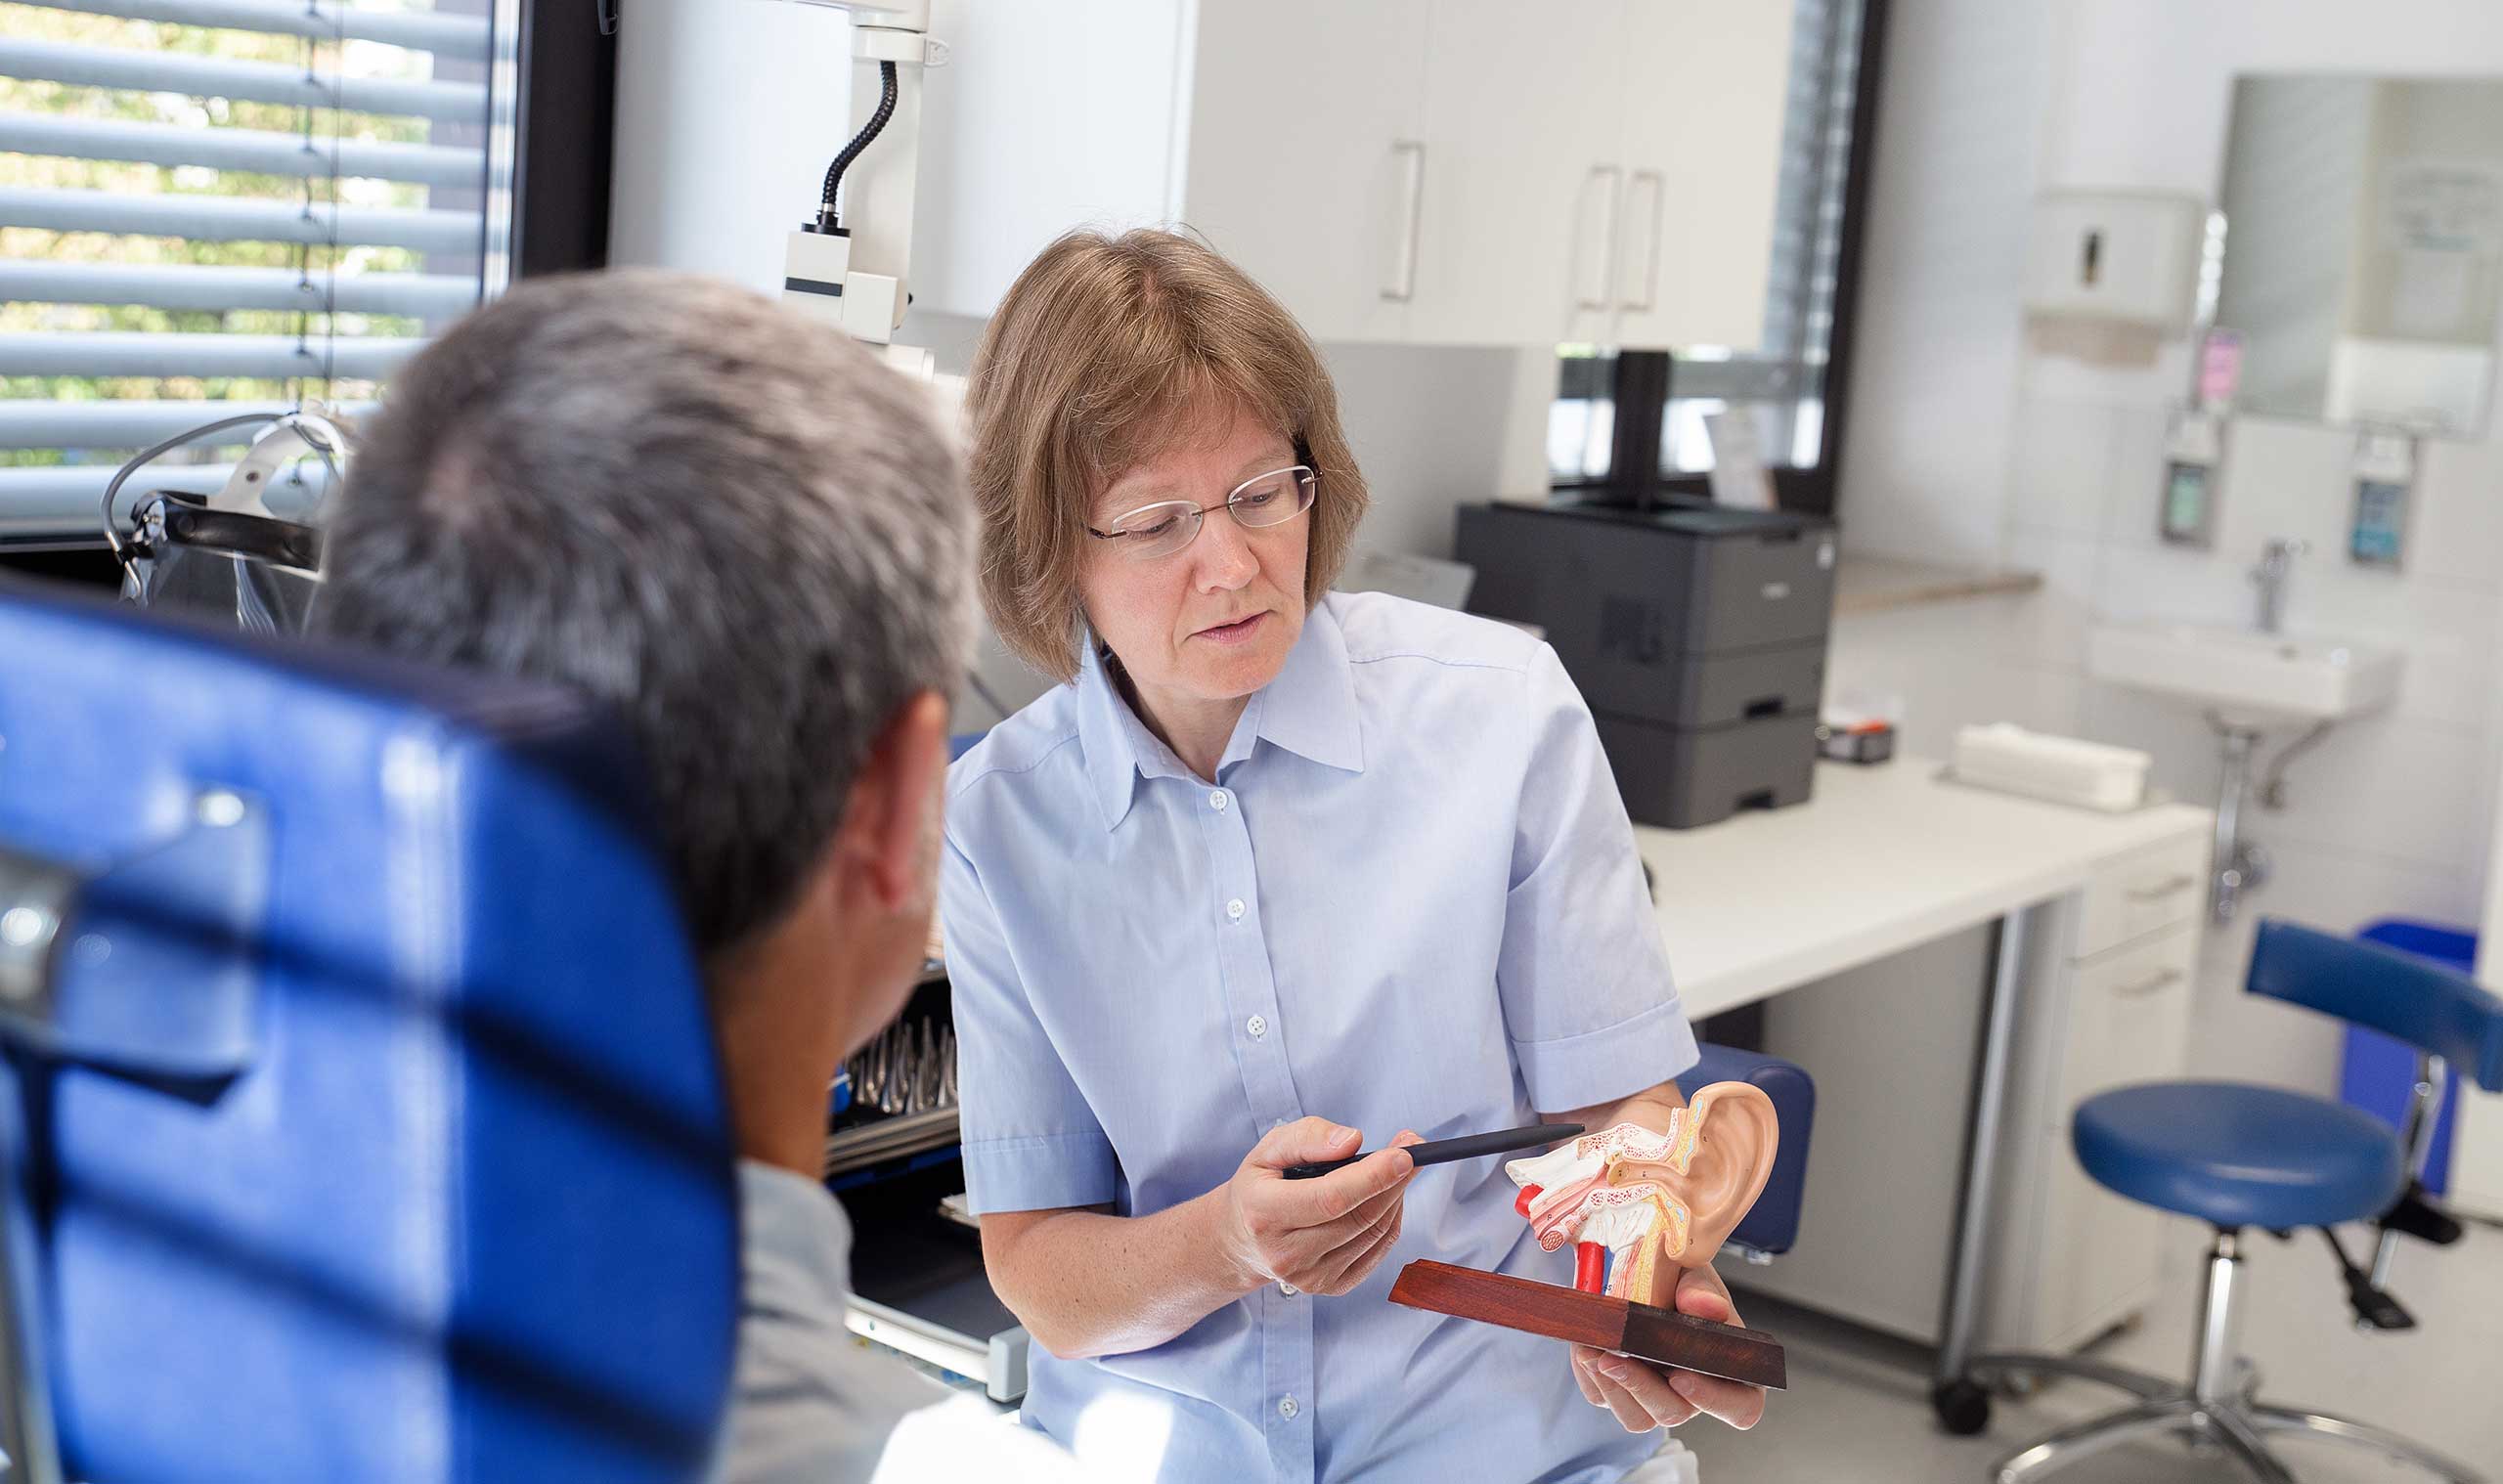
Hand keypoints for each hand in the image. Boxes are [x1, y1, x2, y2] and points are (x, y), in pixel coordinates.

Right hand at [1217, 1118, 1420, 1295]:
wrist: (1241, 1239)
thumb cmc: (1260, 1185)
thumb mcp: (1269, 1149)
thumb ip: (1308, 1137)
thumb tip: (1353, 1142)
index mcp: (1265, 1214)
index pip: (1330, 1199)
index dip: (1373, 1177)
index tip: (1404, 1154)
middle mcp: (1286, 1254)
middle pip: (1360, 1217)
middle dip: (1395, 1180)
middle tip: (1414, 1148)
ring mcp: (1309, 1277)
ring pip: (1375, 1233)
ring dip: (1396, 1196)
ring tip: (1397, 1168)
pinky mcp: (1330, 1287)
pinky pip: (1378, 1250)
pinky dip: (1391, 1219)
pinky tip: (1385, 1197)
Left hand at [1570, 1264, 1767, 1432]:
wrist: (1640, 1270)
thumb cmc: (1678, 1278)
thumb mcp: (1693, 1272)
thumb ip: (1701, 1290)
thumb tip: (1709, 1307)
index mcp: (1729, 1367)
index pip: (1741, 1406)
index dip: (1715, 1400)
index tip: (1681, 1375)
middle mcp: (1695, 1391)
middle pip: (1677, 1413)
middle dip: (1642, 1389)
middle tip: (1615, 1358)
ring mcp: (1657, 1397)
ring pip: (1637, 1418)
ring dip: (1612, 1386)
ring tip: (1593, 1350)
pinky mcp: (1621, 1394)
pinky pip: (1604, 1400)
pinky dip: (1590, 1375)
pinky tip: (1586, 1345)